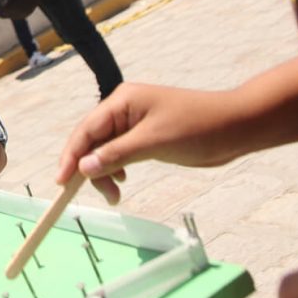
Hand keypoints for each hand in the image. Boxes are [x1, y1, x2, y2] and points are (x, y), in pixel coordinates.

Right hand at [56, 83, 236, 204]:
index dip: (70, 156)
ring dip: (103, 173)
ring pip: (104, 150)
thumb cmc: (197, 127)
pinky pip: (119, 153)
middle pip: (91, 140)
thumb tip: (83, 168)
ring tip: (114, 196)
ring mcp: (134, 123)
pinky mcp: (145, 136)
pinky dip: (115, 169)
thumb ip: (116, 155)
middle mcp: (123, 109)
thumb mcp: (153, 142)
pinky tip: (121, 182)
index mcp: (121, 101)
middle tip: (95, 196)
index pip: (86, 131)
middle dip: (87, 168)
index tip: (61, 183)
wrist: (237, 126)